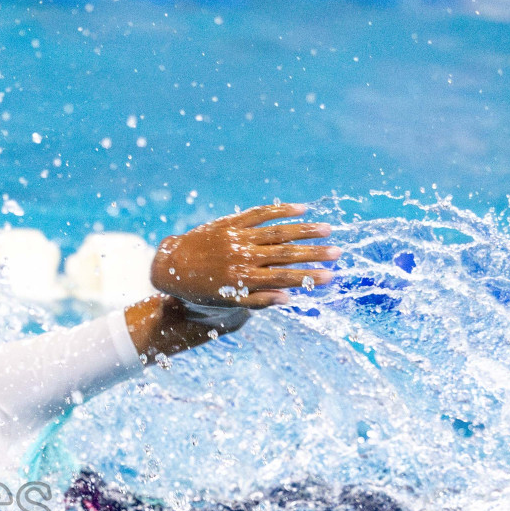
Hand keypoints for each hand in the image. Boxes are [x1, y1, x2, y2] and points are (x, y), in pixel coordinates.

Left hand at [151, 203, 338, 308]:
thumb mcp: (227, 300)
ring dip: (304, 230)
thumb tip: (288, 298)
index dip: (308, 277)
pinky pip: (259, 213)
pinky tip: (301, 210)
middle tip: (338, 252)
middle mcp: (242, 256)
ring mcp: (237, 237)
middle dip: (313, 253)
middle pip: (285, 253)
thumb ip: (257, 300)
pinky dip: (281, 210)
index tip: (330, 276)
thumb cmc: (202, 289)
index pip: (282, 278)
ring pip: (276, 231)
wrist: (171, 267)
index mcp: (242, 279)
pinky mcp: (230, 222)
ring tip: (327, 230)